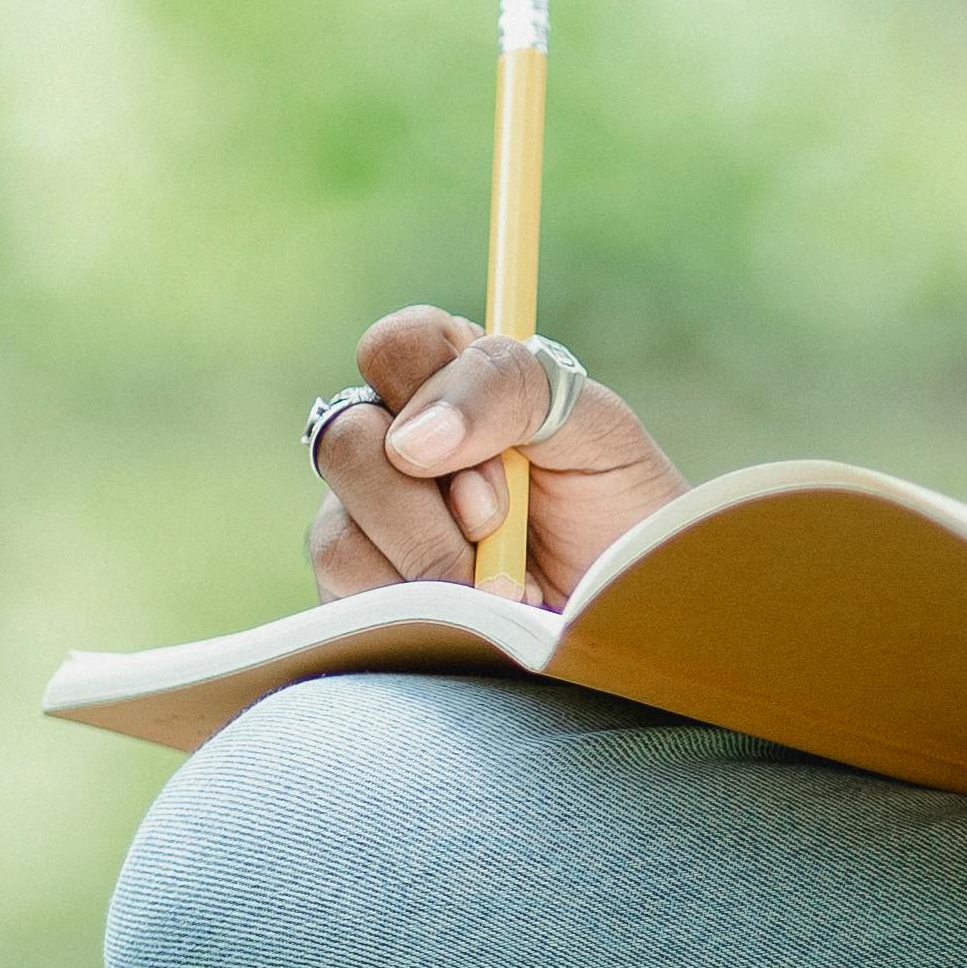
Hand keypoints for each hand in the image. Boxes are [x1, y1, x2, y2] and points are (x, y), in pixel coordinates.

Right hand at [306, 305, 693, 608]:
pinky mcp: (359, 593)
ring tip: (499, 586)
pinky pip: (344, 589)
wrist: (630, 621)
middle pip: (346, 437)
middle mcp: (397, 444)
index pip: (397, 346)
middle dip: (430, 500)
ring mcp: (369, 522)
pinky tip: (467, 612)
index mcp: (456, 385)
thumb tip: (412, 437)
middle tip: (498, 527)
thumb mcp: (598, 432)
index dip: (431, 393)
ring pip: (336, 526)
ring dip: (428, 558)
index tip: (497, 457)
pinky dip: (414, 605)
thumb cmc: (621, 519)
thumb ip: (515, 389)